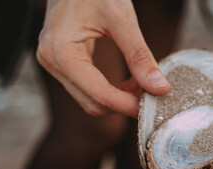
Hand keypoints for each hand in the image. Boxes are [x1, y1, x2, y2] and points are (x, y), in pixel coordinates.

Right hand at [36, 0, 169, 117]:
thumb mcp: (121, 19)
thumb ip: (139, 55)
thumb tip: (159, 87)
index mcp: (62, 52)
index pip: (98, 94)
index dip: (127, 104)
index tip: (152, 103)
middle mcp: (53, 62)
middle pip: (93, 103)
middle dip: (124, 103)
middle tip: (151, 93)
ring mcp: (55, 64)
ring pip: (91, 99)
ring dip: (119, 98)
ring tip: (142, 85)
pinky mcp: (63, 63)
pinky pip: (88, 88)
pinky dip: (111, 90)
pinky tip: (129, 81)